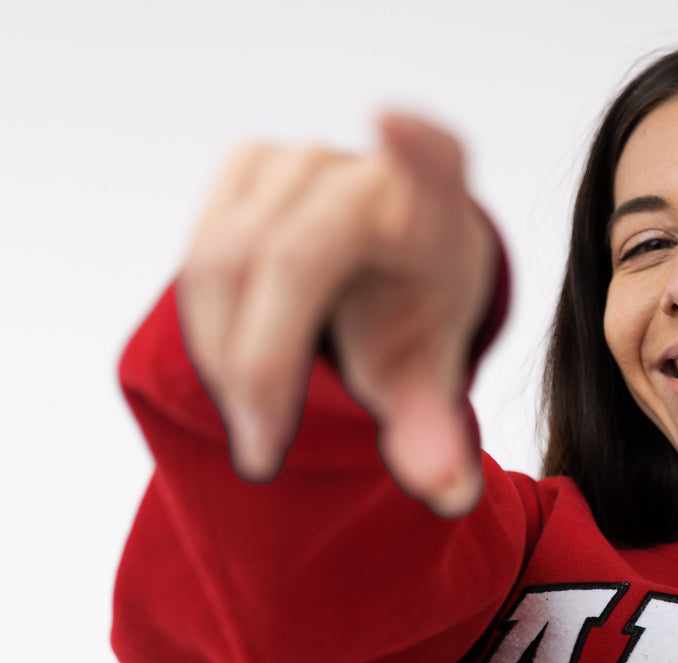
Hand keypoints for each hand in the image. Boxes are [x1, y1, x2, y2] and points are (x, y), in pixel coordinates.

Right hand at [177, 114, 495, 515]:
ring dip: (223, 356)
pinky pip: (198, 254)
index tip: (395, 122)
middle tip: (262, 451)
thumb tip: (451, 496)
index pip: (437, 163)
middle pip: (290, 261)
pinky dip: (205, 324)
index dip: (417, 144)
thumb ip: (436, 432)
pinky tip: (234, 364)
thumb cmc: (415, 315)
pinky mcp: (249, 162)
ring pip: (225, 261)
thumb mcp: (429, 375)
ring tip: (253, 420)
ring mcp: (301, 159)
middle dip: (261, 366)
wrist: (386, 264)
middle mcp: (366, 171)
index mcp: (435, 213)